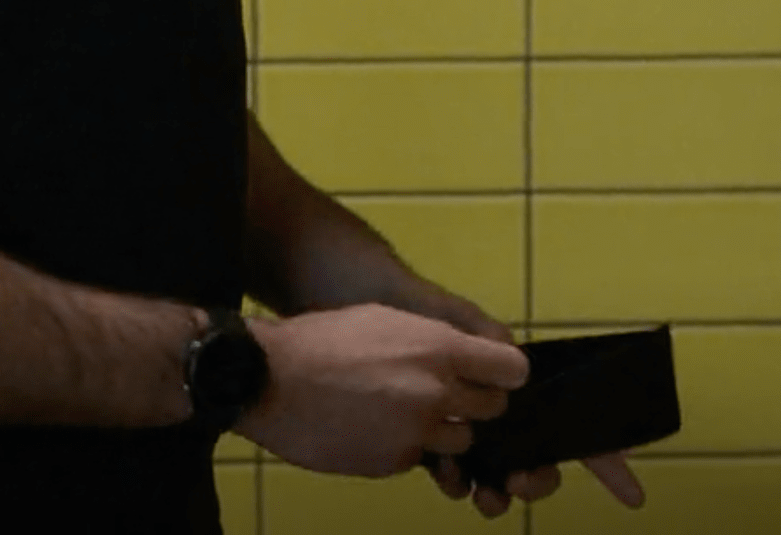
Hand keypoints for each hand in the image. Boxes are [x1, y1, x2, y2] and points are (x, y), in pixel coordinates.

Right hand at [236, 304, 525, 479]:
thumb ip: (434, 339)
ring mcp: (415, 433)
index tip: (491, 375)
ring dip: (442, 431)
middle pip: (492, 410)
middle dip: (476, 405)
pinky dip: (403, 447)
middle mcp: (436, 393)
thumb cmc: (325, 340)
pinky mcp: (391, 462)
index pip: (512, 370)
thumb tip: (463, 353)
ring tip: (403, 412)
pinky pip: (416, 458)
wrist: (269, 379)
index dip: (504, 373)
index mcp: (440, 349)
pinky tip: (372, 427)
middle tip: (447, 396)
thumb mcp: (387, 319)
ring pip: (459, 443)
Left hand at [393, 287, 650, 517]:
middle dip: (538, 481)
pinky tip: (449, 477)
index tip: (632, 494)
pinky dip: (458, 482)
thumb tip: (517, 368)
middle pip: (537, 460)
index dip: (605, 460)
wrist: (363, 319)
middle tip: (520, 481)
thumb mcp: (457, 319)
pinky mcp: (433, 441)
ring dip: (497, 492)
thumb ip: (489, 340)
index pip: (571, 423)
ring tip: (485, 494)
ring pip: (498, 475)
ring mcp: (467, 429)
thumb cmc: (415, 313)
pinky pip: (457, 474)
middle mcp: (498, 412)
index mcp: (516, 385)